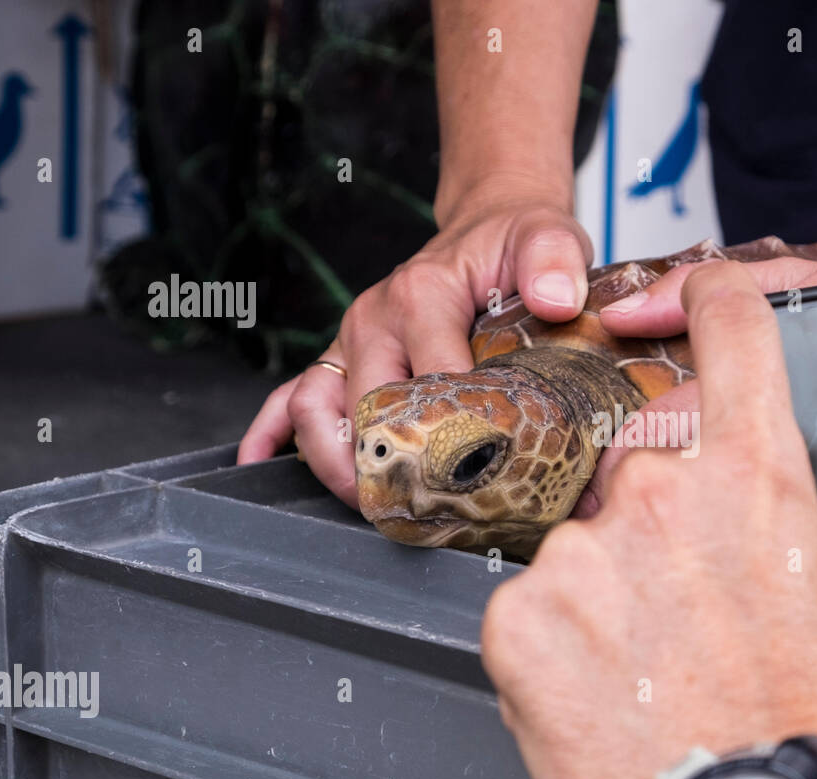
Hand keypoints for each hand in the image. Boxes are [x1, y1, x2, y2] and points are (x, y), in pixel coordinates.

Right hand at [237, 182, 592, 506]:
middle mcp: (375, 318)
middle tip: (423, 513)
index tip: (479, 477)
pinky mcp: (345, 355)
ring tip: (370, 506)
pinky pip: (294, 394)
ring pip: (318, 408)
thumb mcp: (548, 238)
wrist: (491, 227)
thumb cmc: (517, 243)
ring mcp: (353, 339)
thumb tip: (556, 298)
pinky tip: (259, 463)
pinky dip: (273, 430)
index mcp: (421, 294)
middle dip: (386, 464)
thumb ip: (555, 261)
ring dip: (334, 462)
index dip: (454, 436)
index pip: (430, 380)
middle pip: (364, 406)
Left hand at [481, 262, 816, 778]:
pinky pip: (527, 605)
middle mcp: (666, 488)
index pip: (730, 326)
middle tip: (668, 609)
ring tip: (638, 672)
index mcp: (756, 476)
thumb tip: (719, 525)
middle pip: (630, 460)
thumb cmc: (802, 723)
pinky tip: (597, 693)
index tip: (676, 300)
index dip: (702, 298)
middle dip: (640, 522)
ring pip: (574, 542)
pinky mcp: (520, 611)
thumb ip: (750, 525)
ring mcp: (585, 546)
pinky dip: (552, 645)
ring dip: (595, 594)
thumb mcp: (809, 595)